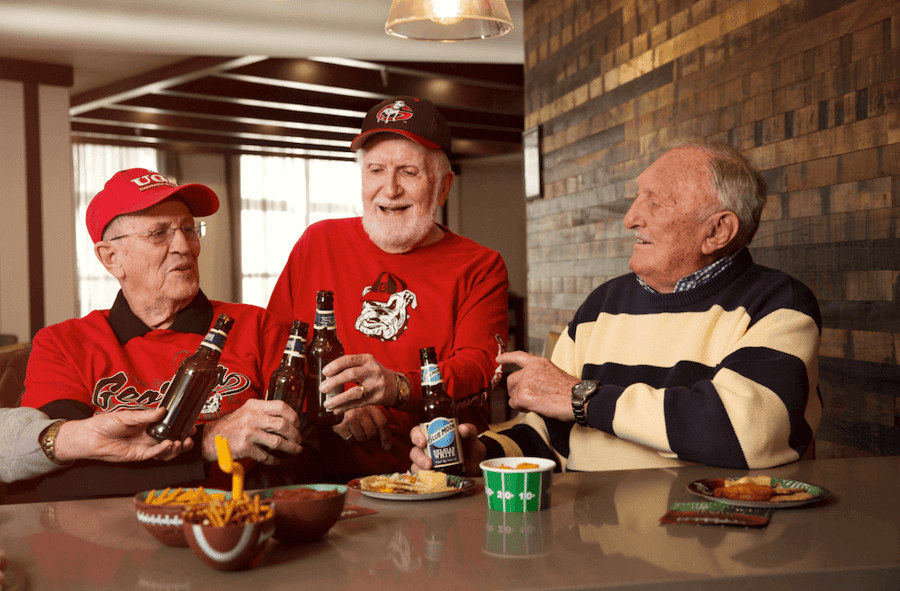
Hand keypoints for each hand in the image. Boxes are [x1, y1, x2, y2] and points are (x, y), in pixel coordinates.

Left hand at [54, 407, 193, 462]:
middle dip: (182, 439)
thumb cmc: (104, 424)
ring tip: (179, 441)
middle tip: (189, 436)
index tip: (190, 424)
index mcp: (147, 424)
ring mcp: (143, 446)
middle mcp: (148, 436)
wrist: (89, 437)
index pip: (168, 425)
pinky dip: (162, 450)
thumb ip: (146, 415)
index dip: (180, 426)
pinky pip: (154, 454)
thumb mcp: (127, 416)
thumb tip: (163, 410)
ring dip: (175, 447)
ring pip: (165, 450)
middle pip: (170, 439)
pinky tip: (167, 443)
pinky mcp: (138, 455)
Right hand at [201, 399, 301, 464]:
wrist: (211, 439)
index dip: (293, 416)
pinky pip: (265, 455)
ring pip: (277, 441)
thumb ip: (264, 412)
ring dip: (290, 447)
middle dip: (295, 434)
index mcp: (255, 406)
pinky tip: (277, 460)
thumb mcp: (247, 411)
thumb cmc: (232, 425)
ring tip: (295, 449)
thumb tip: (287, 419)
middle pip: (282, 425)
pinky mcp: (245, 448)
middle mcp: (252, 418)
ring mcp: (249, 433)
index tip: (297, 424)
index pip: (281, 406)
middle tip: (298, 439)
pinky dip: (274, 460)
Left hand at [320, 354, 400, 411]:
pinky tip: (336, 410)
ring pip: (354, 392)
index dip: (335, 365)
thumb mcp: (366, 364)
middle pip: (351, 374)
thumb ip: (351, 367)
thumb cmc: (375, 374)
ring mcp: (376, 385)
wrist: (396, 385)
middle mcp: (373, 370)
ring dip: (338, 399)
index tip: (324, 372)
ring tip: (327, 403)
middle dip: (334, 382)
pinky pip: (358, 404)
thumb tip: (327, 376)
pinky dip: (345, 408)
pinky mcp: (377, 398)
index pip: (349, 359)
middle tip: (322, 388)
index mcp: (367, 359)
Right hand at [332, 406, 391, 449]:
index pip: (382, 423)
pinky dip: (348, 437)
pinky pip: (349, 439)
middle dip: (368, 435)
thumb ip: (378, 418)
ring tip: (353, 427)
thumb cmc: (352, 405)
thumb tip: (396, 431)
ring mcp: (351, 418)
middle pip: (372, 433)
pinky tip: (345, 429)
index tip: (387, 447)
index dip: (386, 437)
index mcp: (370, 406)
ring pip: (361, 438)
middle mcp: (362, 411)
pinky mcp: (341, 424)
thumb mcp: (366, 406)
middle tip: (362, 429)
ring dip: (358, 436)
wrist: (331, 399)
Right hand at [409, 423, 483, 476]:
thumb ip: (468, 430)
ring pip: (416, 465)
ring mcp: (428, 462)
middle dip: (419, 457)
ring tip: (431, 472)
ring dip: (421, 469)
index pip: (417, 433)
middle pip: (415, 451)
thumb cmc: (470, 446)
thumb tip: (463, 428)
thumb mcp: (470, 437)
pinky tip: (432, 480)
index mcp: (432, 435)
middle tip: (428, 463)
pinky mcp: (432, 475)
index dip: (416, 436)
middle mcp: (427, 449)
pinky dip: (426, 479)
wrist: (477, 463)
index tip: (423, 441)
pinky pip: (423, 477)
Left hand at [497, 351, 579, 420]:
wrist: (578, 398)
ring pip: (512, 393)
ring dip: (520, 400)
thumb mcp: (554, 373)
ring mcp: (525, 382)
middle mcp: (530, 369)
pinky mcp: (524, 395)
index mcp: (539, 363)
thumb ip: (540, 375)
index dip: (507, 358)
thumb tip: (533, 386)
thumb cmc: (571, 391)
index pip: (519, 357)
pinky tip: (533, 408)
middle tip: (528, 399)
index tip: (498, 359)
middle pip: (511, 380)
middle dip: (516, 391)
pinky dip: (521, 408)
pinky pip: (514, 404)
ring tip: (535, 404)